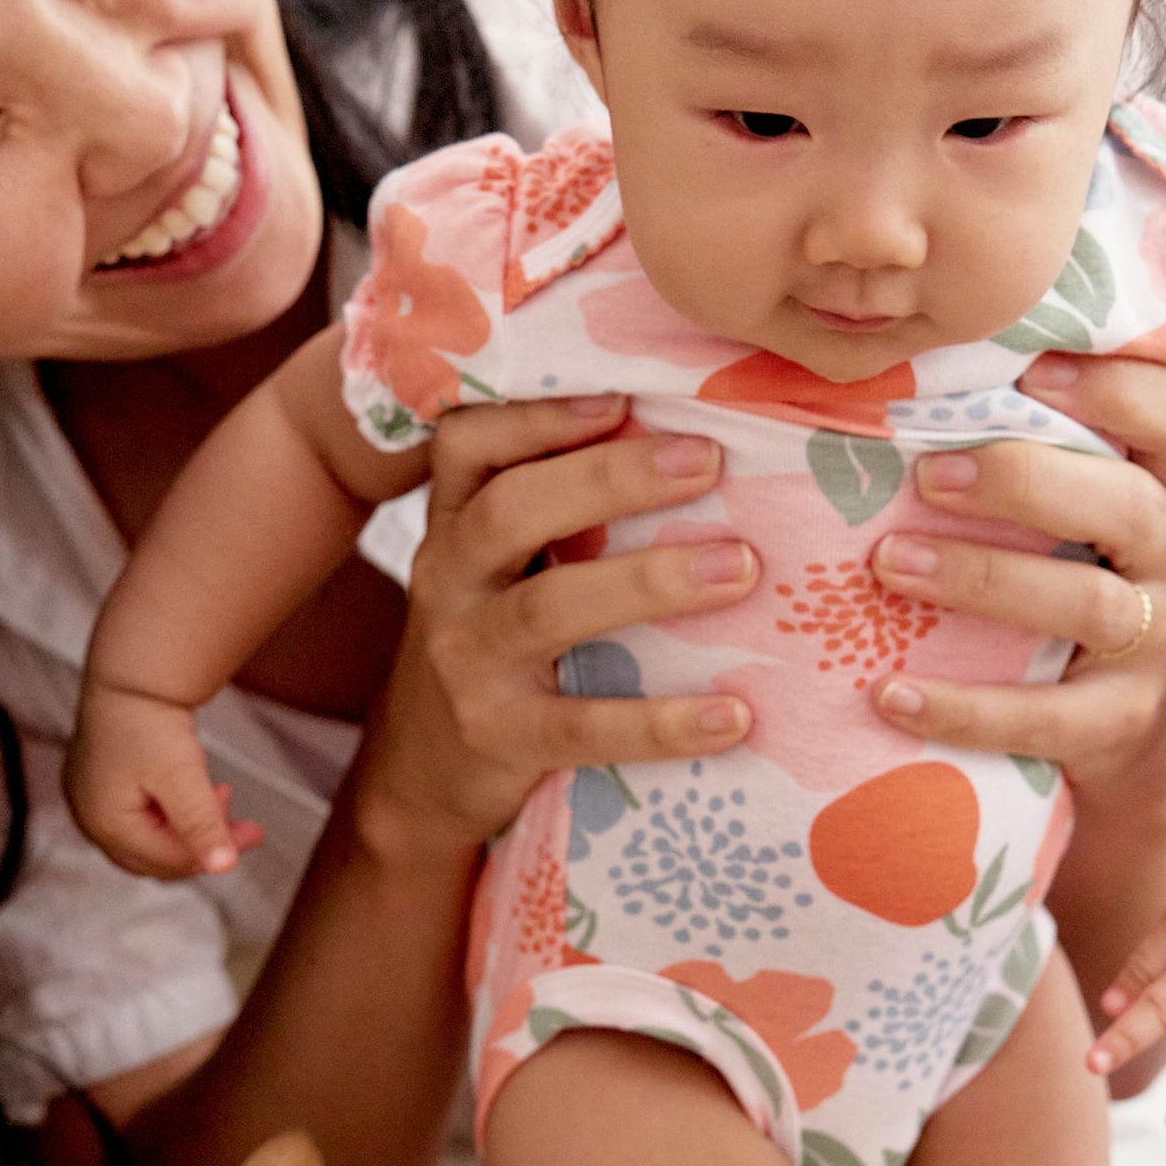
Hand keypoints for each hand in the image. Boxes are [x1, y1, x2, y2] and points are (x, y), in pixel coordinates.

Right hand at [64, 679, 264, 881]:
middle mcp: (90, 820)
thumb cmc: (148, 719)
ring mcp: (88, 804)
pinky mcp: (96, 786)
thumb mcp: (183, 776)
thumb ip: (203, 825)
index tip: (253, 833)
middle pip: (157, 857)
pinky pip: (137, 818)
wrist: (129, 673)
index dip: (214, 851)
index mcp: (106, 824)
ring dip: (187, 828)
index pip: (170, 860)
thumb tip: (225, 867)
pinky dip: (168, 814)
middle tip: (244, 825)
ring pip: (149, 839)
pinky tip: (194, 791)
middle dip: (202, 843)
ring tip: (221, 797)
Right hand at [357, 395, 759, 853]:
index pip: (468, 446)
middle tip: (708, 462)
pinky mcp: (498, 735)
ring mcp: (468, 659)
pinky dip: (661, 722)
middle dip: (611, 479)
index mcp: (455, 522)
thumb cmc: (497, 640)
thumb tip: (696, 442)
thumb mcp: (499, 565)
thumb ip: (558, 508)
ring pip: (549, 608)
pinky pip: (583, 726)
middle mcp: (450, 579)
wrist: (426, 766)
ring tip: (739, 568)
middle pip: (513, 510)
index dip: (537, 417)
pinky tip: (733, 715)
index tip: (621, 399)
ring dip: (649, 581)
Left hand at [866, 354, 1165, 800]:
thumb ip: (1033, 469)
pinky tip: (889, 692)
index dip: (1119, 391)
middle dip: (1024, 482)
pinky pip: (1041, 717)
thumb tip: (901, 402)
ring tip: (887, 564)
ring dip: (980, 579)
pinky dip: (961, 707)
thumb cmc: (1073, 597)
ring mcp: (1156, 647)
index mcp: (1164, 493)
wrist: (1135, 739)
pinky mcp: (1120, 724)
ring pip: (1086, 604)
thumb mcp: (1076, 528)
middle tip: (927, 475)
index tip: (1033, 372)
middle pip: (1126, 506)